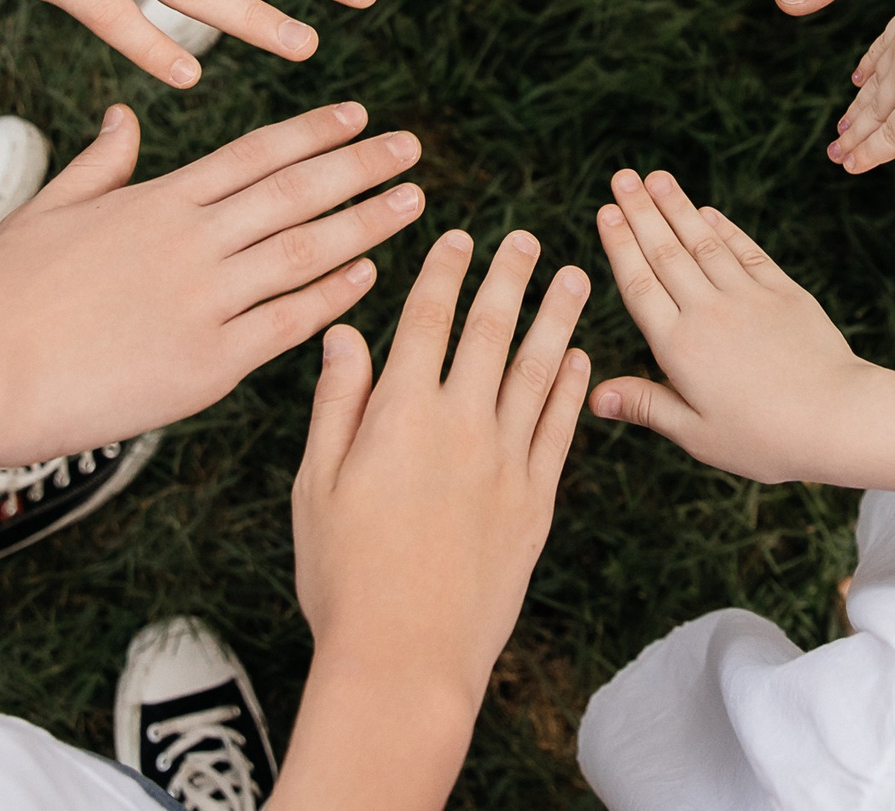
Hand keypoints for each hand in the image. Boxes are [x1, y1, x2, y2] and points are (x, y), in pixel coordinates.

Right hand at [0, 101, 421, 461]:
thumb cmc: (0, 296)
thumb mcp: (48, 210)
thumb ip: (101, 163)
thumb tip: (125, 114)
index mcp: (158, 200)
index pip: (256, 153)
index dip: (315, 132)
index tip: (360, 116)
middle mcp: (191, 241)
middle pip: (296, 191)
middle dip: (361, 165)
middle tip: (411, 146)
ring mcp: (203, 300)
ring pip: (306, 250)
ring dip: (366, 222)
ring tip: (413, 201)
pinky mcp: (206, 363)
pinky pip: (288, 322)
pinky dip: (333, 297)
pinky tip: (370, 277)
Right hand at [293, 228, 588, 704]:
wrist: (405, 658)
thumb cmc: (344, 578)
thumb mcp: (316, 486)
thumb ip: (337, 403)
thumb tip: (345, 334)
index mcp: (399, 415)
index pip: (426, 321)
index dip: (444, 272)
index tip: (459, 236)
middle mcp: (460, 426)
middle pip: (489, 332)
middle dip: (507, 277)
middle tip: (525, 238)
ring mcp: (505, 463)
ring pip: (538, 370)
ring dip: (556, 318)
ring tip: (573, 278)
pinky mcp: (535, 502)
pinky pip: (559, 429)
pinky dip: (570, 388)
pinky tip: (579, 361)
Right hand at [588, 169, 874, 485]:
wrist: (838, 418)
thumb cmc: (764, 438)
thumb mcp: (697, 434)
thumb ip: (645, 406)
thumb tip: (593, 394)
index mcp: (679, 347)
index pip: (639, 285)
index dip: (620, 245)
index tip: (605, 211)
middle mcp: (708, 312)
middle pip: (666, 253)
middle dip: (640, 212)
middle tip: (621, 177)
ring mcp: (747, 297)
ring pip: (703, 243)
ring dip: (677, 207)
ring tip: (656, 177)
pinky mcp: (783, 292)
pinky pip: (746, 252)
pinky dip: (725, 229)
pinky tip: (708, 212)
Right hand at [829, 0, 894, 173]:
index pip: (891, 136)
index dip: (869, 154)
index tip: (849, 167)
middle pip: (876, 112)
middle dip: (854, 136)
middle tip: (834, 154)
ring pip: (873, 82)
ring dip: (857, 106)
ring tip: (842, 124)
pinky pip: (879, 49)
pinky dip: (867, 68)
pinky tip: (858, 79)